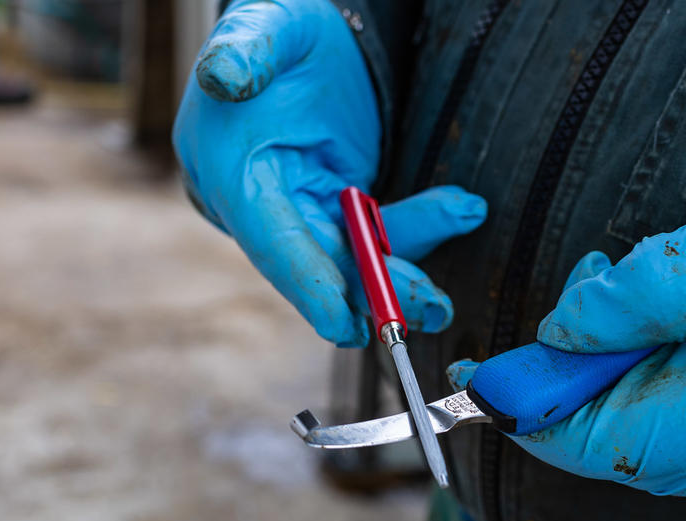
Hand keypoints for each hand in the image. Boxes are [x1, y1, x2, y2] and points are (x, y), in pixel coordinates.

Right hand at [173, 0, 485, 346]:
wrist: (307, 33)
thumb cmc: (282, 25)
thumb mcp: (267, 24)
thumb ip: (248, 48)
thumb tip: (224, 74)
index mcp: (231, 173)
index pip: (270, 242)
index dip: (309, 285)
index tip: (346, 326)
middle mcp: (260, 205)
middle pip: (321, 264)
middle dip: (378, 287)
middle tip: (432, 305)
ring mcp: (300, 211)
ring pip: (356, 256)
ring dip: (410, 254)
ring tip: (461, 210)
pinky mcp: (334, 209)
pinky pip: (377, 235)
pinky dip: (418, 226)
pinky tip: (458, 206)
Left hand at [448, 189, 685, 515]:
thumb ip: (636, 293)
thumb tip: (557, 329)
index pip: (572, 439)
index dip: (516, 402)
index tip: (469, 371)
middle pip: (599, 433)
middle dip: (576, 363)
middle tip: (599, 284)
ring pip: (635, 427)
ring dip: (618, 363)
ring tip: (644, 292)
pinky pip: (674, 427)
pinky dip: (656, 378)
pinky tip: (679, 325)